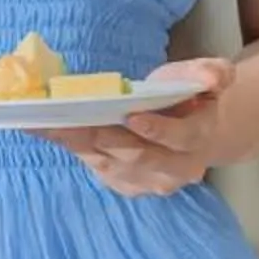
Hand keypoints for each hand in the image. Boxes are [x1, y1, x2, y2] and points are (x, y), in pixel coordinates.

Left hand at [33, 57, 236, 196]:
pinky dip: (71, 148)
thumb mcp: (206, 77)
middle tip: (69, 119)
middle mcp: (176, 170)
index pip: (179, 139)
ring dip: (77, 144)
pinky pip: (95, 166)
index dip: (156, 130)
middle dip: (101, 137)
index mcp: (198, 139)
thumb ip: (212, 73)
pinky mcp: (125, 184)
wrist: (195, 130)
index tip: (132, 116)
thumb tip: (212, 77)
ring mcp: (149, 182)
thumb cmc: (192, 97)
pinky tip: (46, 131)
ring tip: (46, 124)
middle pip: (136, 156)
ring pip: (109, 164)